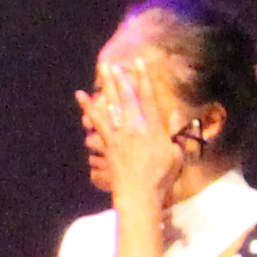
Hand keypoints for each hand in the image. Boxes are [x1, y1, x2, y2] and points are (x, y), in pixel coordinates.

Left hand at [92, 61, 178, 209]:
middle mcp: (135, 127)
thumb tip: (175, 113)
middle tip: (114, 62)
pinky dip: (88, 107)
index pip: (148, 97)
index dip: (143, 78)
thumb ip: (175, 132)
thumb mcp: (176, 154)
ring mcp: (119, 134)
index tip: (139, 62)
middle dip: (120, 78)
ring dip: (106, 85)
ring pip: (111, 104)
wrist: (139, 194)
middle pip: (126, 97)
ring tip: (102, 68)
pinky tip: (80, 95)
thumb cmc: (161, 177)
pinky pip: (96, 121)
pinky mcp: (107, 143)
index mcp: (154, 128)